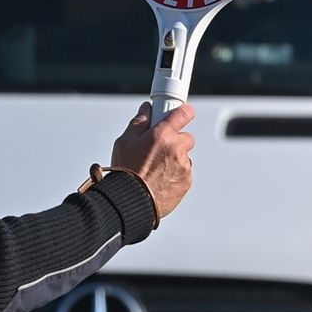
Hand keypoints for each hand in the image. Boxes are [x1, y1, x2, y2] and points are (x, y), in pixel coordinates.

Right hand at [108, 101, 195, 222]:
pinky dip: (176, 175)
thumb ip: (139, 122)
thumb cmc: (126, 172)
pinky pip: (184, 173)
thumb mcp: (124, 142)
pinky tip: (160, 179)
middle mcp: (176, 149)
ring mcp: (183, 166)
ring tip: (156, 169)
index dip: (183, 113)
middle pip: (186, 137)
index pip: (183, 114)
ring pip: (184, 157)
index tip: (181, 114)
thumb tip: (147, 110)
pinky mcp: (186, 182)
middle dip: (175, 141)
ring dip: (175, 159)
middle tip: (159, 148)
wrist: (130, 201)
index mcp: (162, 135)